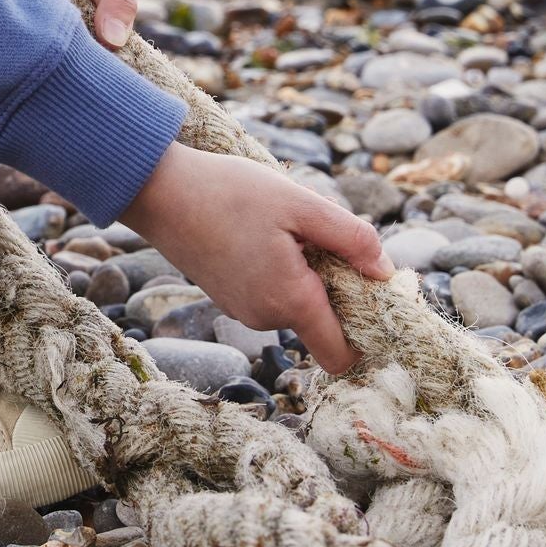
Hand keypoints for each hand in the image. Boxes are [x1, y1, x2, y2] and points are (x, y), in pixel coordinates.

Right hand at [121, 142, 391, 373]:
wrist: (159, 190)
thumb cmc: (230, 192)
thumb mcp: (302, 204)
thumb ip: (353, 240)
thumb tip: (386, 273)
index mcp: (291, 301)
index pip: (342, 356)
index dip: (368, 334)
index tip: (373, 292)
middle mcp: (265, 317)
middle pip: (323, 322)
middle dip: (335, 285)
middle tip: (320, 236)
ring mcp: (242, 310)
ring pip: (297, 304)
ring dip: (306, 273)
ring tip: (283, 228)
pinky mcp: (228, 297)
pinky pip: (272, 294)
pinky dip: (280, 270)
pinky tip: (261, 233)